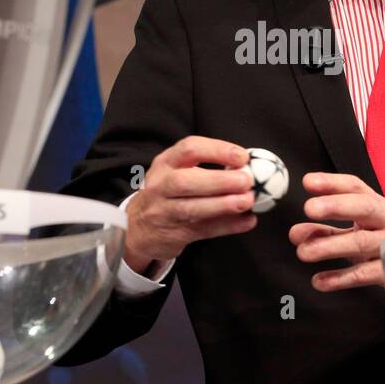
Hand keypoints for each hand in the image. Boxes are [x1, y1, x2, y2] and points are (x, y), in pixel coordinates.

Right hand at [124, 136, 254, 273]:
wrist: (137, 228)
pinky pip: (202, 230)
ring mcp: (164, 211)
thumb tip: (247, 167)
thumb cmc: (167, 194)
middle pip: (185, 181)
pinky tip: (247, 221)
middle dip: (219, 180)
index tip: (242, 156)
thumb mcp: (175, 172)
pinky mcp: (174, 234)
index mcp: (165, 163)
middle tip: (246, 181)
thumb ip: (204, 167)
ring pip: (191, 208)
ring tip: (247, 201)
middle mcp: (161, 185)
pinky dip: (227, 226)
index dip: (217, 150)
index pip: (189, 149)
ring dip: (223, 205)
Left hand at [290, 172, 384, 291]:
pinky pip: (366, 274)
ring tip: (303, 252)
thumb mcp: (360, 232)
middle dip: (337, 206)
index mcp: (378, 207)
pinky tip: (320, 281)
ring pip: (362, 243)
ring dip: (330, 246)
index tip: (308, 182)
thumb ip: (326, 231)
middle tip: (309, 208)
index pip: (356, 188)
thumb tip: (296, 233)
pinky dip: (341, 278)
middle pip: (365, 208)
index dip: (333, 183)